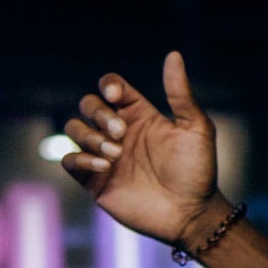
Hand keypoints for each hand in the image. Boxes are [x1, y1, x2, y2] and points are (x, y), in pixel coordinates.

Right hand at [61, 51, 219, 245]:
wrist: (191, 213)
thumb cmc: (198, 170)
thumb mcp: (195, 127)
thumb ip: (180, 93)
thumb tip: (173, 54)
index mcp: (139, 115)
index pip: (112, 87)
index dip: (108, 85)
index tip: (117, 95)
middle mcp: (119, 132)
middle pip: (88, 105)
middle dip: (98, 113)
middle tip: (121, 134)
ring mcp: (105, 156)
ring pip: (74, 129)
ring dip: (89, 136)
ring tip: (114, 154)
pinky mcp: (95, 181)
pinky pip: (69, 161)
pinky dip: (80, 158)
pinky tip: (105, 166)